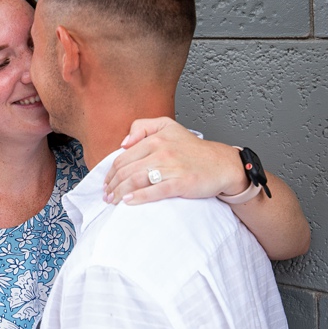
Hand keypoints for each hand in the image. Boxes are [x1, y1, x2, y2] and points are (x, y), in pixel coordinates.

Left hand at [103, 117, 251, 204]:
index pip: (124, 157)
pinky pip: (155, 191)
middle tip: (106, 196)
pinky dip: (139, 197)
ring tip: (113, 201)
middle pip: (127, 170)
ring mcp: (172, 167)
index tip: (106, 183)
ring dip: (120, 193)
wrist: (221, 164)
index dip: (111, 172)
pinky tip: (129, 202)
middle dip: (112, 185)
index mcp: (156, 138)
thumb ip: (143, 127)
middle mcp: (162, 151)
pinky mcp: (181, 183)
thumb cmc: (193, 149)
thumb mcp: (168, 126)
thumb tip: (124, 142)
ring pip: (137, 180)